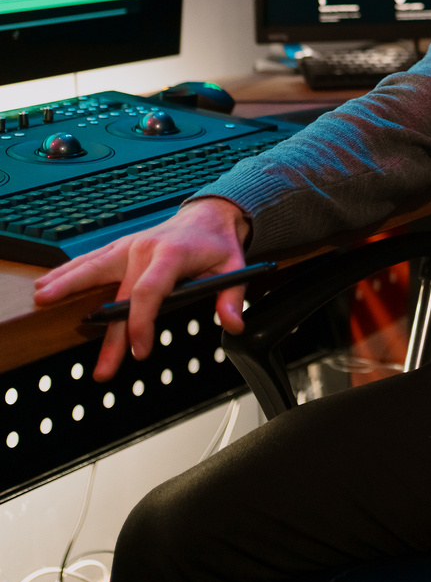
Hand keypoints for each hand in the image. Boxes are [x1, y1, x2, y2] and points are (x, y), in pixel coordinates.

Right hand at [33, 199, 250, 381]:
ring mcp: (130, 245)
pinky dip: (70, 271)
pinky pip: (92, 260)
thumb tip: (233, 325)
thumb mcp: (235, 268)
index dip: (141, 323)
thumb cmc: (218, 243)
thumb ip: (231, 297)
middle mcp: (145, 248)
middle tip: (100, 366)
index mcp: (171, 254)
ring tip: (43, 301)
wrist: (210, 214)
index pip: (149, 292)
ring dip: (68, 284)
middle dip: (105, 332)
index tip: (139, 351)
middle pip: (117, 291)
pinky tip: (49, 283)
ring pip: (94, 268)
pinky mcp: (121, 247)